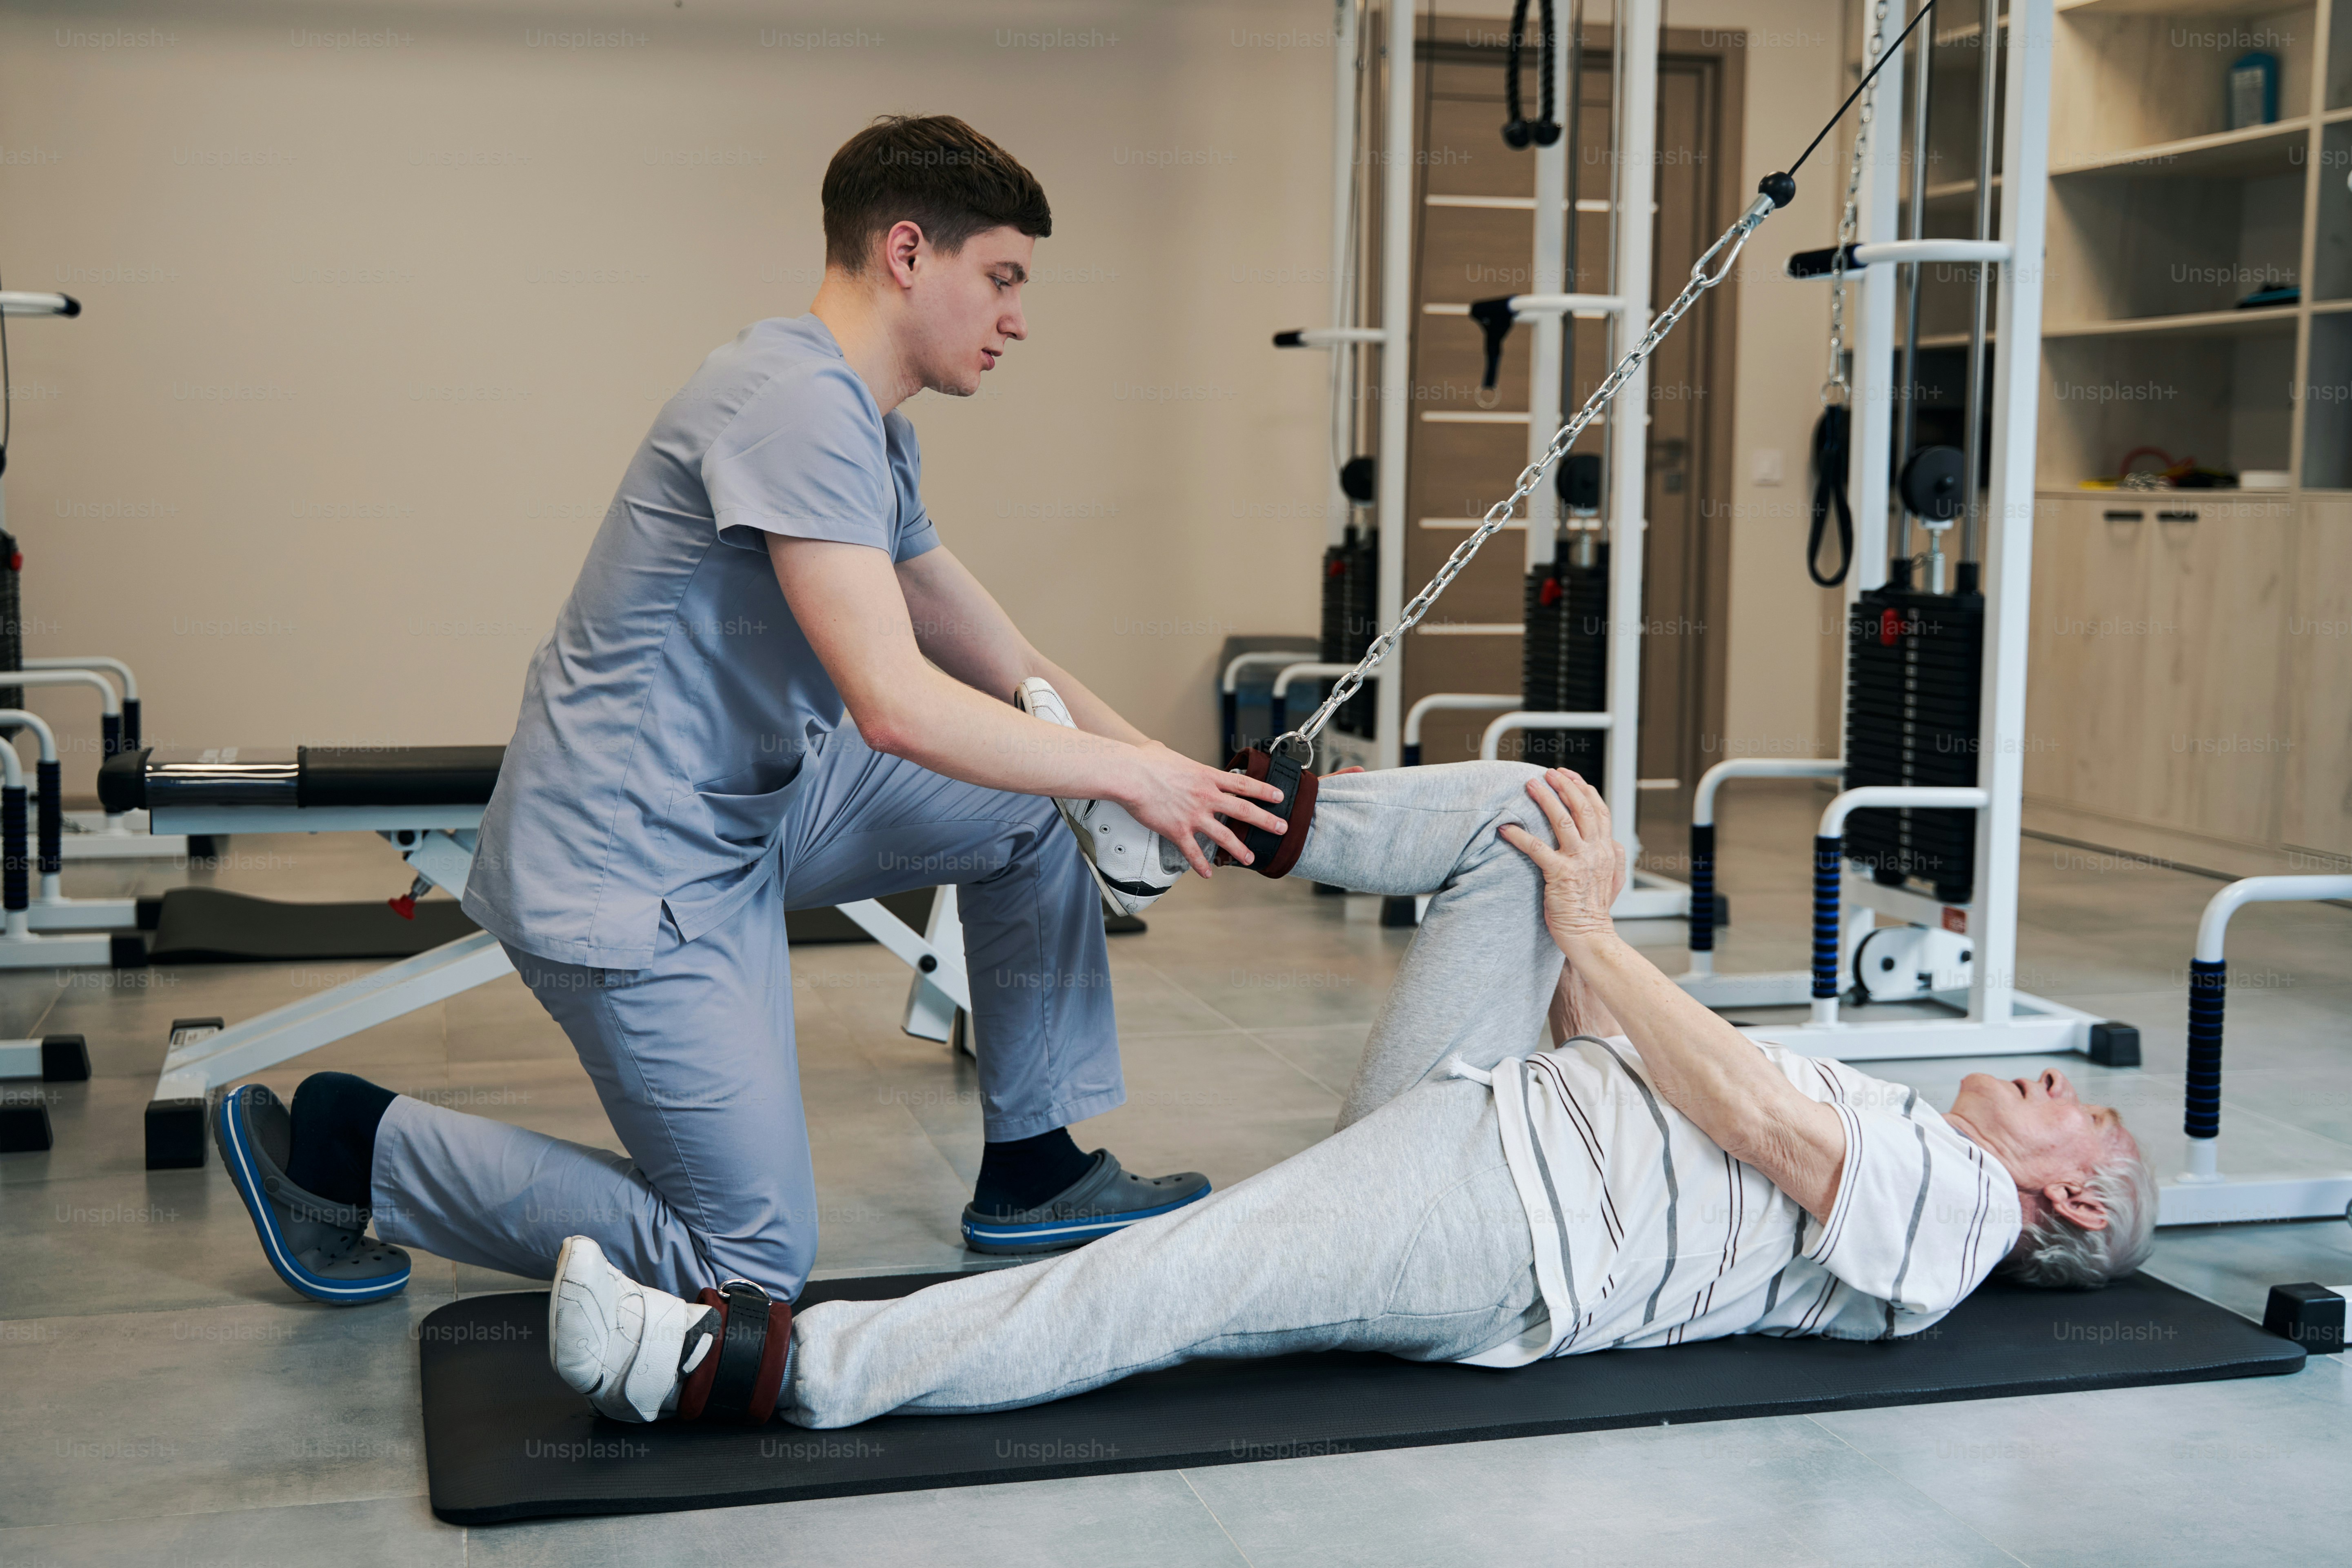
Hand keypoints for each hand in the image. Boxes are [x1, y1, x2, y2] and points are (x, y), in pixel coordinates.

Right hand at [1120, 742, 1287, 876]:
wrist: (1130, 775)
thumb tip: (1162, 753)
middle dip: (1266, 821)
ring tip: (1251, 859)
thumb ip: (1173, 759)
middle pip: (1243, 810)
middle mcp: (1206, 796)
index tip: (1279, 797)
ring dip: (1239, 849)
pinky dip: (1201, 865)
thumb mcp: (1166, 752)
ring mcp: (1194, 815)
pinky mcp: (1178, 830)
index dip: (1264, 791)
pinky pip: (1193, 852)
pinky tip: (1207, 874)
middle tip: (1282, 828)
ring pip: (1224, 835)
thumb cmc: (1145, 761)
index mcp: (1207, 776)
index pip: (1243, 784)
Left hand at [1498, 768, 1627, 952]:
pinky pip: (1537, 848)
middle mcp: (1596, 851)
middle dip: (1565, 786)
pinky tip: (1505, 828)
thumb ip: (1615, 858)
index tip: (1568, 775)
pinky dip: (1519, 835)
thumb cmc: (1594, 911)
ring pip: (1563, 820)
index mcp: (1608, 850)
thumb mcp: (1613, 881)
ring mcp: (1579, 862)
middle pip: (1583, 808)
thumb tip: (1615, 841)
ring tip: (1530, 785)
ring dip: (1545, 799)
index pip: (1599, 810)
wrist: (1591, 937)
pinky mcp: (1560, 875)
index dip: (1583, 789)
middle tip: (1548, 773)